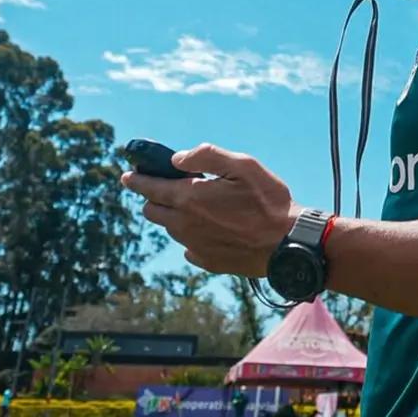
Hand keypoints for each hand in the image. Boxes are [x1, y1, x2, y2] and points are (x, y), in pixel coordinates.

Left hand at [121, 143, 296, 276]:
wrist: (289, 243)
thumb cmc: (269, 201)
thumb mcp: (243, 165)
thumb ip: (207, 155)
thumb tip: (178, 158)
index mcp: (189, 198)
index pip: (149, 187)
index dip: (136, 179)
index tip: (128, 175)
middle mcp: (185, 224)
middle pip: (152, 211)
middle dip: (152, 198)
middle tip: (164, 188)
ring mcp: (195, 246)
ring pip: (171, 229)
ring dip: (174, 216)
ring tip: (195, 206)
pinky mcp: (208, 261)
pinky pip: (190, 248)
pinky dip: (193, 237)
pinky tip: (209, 230)